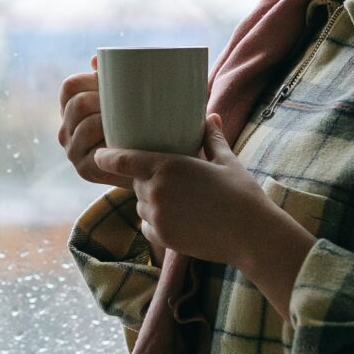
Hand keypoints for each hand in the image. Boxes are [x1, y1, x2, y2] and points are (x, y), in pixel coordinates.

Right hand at [55, 58, 132, 189]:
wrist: (151, 169)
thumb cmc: (140, 130)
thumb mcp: (127, 102)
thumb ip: (113, 79)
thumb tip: (95, 60)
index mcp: (72, 110)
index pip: (70, 86)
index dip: (92, 80)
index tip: (115, 84)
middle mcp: (66, 130)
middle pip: (78, 103)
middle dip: (104, 100)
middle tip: (130, 104)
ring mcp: (73, 150)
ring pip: (87, 123)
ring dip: (110, 119)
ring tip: (131, 122)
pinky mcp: (84, 169)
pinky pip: (94, 148)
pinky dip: (110, 139)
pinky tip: (124, 139)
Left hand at [92, 112, 270, 266]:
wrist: (253, 236)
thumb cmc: (242, 194)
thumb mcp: (227, 161)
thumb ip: (212, 138)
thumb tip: (211, 116)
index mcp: (168, 166)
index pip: (122, 160)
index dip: (107, 157)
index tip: (100, 155)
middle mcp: (156, 190)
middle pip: (136, 182)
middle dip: (147, 181)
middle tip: (174, 183)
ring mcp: (157, 215)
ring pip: (141, 205)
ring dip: (152, 202)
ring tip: (183, 203)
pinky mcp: (161, 237)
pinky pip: (147, 226)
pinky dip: (157, 223)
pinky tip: (182, 221)